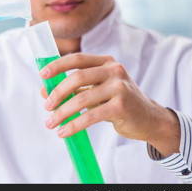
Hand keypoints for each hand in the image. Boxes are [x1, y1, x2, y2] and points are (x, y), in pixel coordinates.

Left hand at [40, 53, 179, 156]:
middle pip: (77, 77)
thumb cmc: (118, 103)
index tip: (42, 75)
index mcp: (106, 62)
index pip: (77, 59)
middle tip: (46, 107)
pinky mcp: (121, 106)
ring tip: (50, 123)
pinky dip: (74, 125)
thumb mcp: (96, 91)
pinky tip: (64, 132)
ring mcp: (120, 87)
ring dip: (62, 112)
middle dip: (57, 93)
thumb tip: (43, 91)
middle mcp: (114, 70)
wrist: (149, 119)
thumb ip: (73, 89)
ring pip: (82, 98)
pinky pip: (91, 116)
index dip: (57, 65)